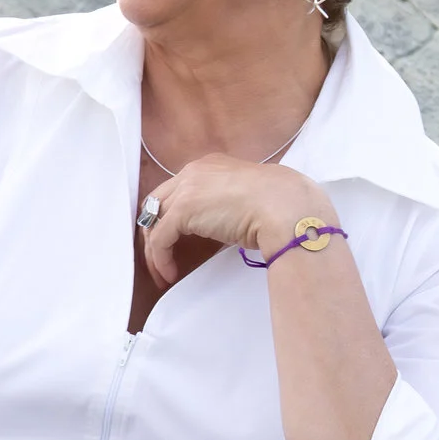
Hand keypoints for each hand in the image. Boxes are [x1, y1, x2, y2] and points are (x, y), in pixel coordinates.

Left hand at [140, 155, 328, 286]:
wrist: (284, 206)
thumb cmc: (277, 205)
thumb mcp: (244, 199)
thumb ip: (225, 205)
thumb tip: (222, 225)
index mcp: (209, 166)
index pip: (176, 191)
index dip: (170, 218)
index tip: (175, 242)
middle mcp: (193, 172)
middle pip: (157, 203)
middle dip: (155, 232)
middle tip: (160, 258)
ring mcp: (186, 189)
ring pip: (153, 221)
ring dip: (154, 250)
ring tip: (163, 273)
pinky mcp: (183, 210)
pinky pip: (159, 238)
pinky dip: (160, 258)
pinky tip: (170, 273)